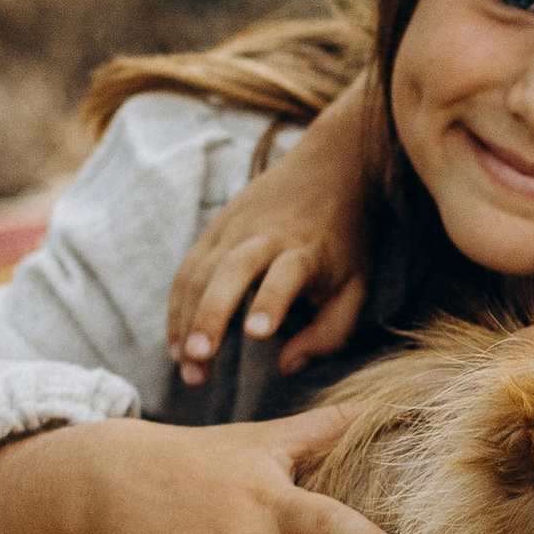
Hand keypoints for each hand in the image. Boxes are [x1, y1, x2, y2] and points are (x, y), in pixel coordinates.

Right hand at [168, 73, 382, 385]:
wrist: (329, 167)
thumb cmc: (344, 240)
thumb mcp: (356, 287)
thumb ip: (329, 333)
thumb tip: (287, 367)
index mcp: (306, 250)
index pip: (286, 274)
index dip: (271, 300)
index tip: (257, 332)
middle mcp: (266, 236)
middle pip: (232, 271)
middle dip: (212, 314)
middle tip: (200, 357)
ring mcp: (234, 229)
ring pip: (201, 273)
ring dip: (188, 320)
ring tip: (187, 365)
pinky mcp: (213, 229)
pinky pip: (187, 271)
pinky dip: (178, 308)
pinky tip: (178, 344)